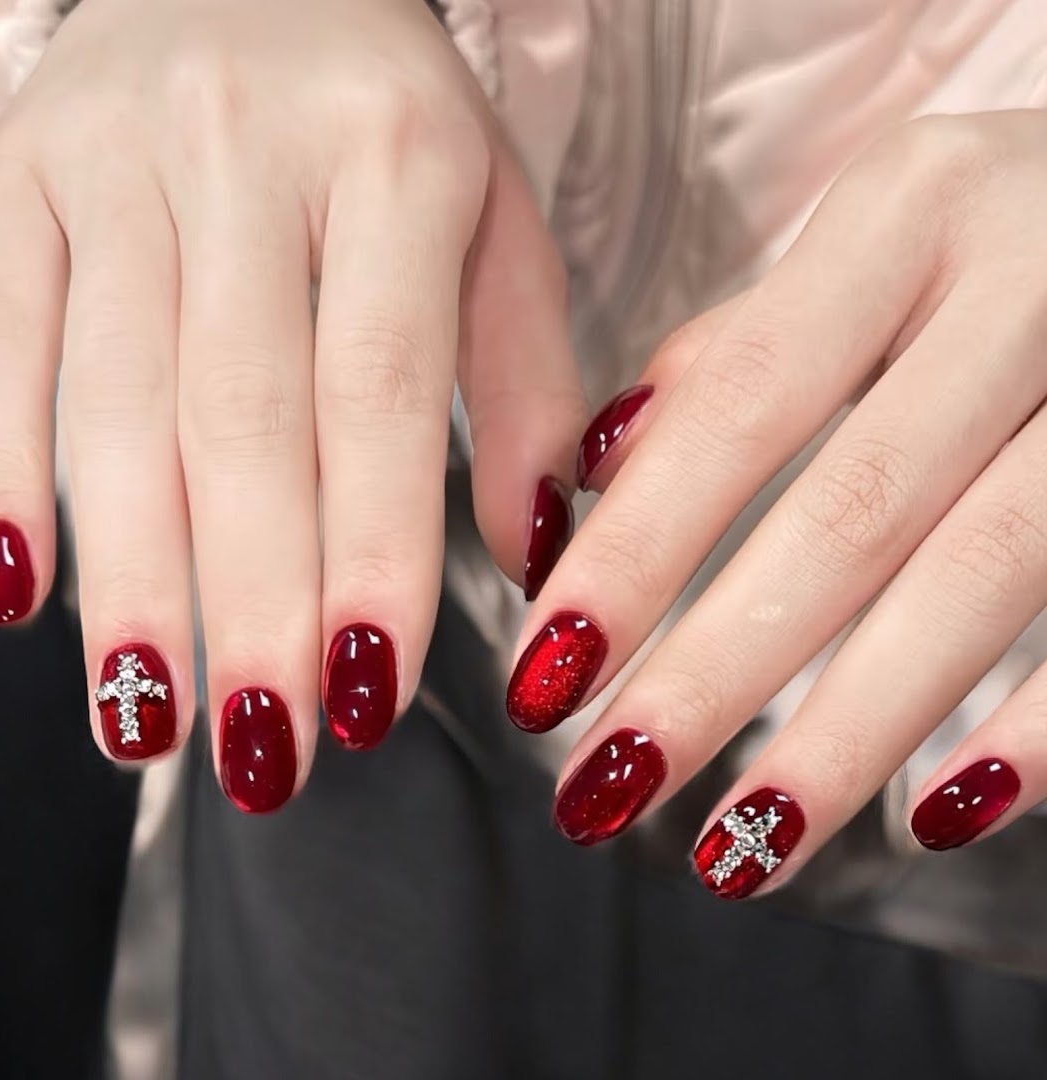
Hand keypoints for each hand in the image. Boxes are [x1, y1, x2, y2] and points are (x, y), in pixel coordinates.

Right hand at [0, 0, 583, 810]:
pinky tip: (15, 593)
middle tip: (263, 750)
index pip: (381, 390)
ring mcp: (109, 160)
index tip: (370, 693)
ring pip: (108, 399)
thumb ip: (524, 383)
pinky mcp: (8, 176)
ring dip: (128, 576)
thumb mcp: (496, 225)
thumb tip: (533, 556)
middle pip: (238, 416)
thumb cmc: (394, 128)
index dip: (372, 554)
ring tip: (145, 719)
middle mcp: (245, 153)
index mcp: (396, 160)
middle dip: (248, 601)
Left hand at [508, 110, 1046, 895]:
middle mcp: (1031, 275)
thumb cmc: (996, 238)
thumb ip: (735, 352)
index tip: (542, 676)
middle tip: (603, 785)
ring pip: (983, 580)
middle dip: (714, 671)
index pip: (735, 406)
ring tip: (737, 846)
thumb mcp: (865, 247)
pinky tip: (938, 814)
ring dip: (848, 734)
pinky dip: (1038, 728)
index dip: (634, 552)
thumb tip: (597, 472)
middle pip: (848, 513)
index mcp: (909, 211)